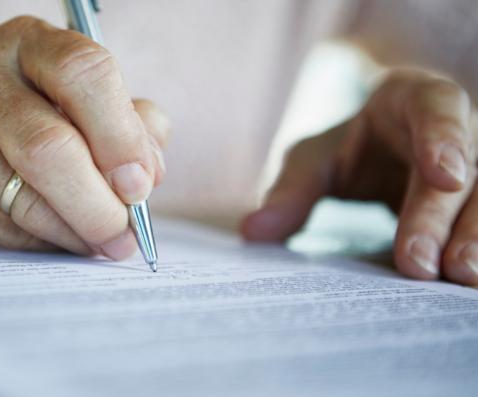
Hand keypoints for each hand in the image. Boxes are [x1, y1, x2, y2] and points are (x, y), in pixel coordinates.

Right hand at [0, 17, 169, 257]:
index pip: (85, 73)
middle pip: (50, 145)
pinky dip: (44, 242)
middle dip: (99, 202)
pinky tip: (59, 237)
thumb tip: (147, 173)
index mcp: (32, 44)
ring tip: (102, 242)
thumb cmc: (26, 126)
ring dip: (77, 231)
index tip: (140, 183)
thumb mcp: (82, 108)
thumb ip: (127, 128)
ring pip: (28, 199)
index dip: (120, 136)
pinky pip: (4, 226)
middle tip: (125, 232)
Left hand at [240, 69, 477, 285]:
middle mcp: (460, 130)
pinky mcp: (476, 203)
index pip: (438, 106)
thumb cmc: (348, 150)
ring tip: (460, 280)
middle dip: (442, 219)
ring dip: (475, 239)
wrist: (379, 150)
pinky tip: (465, 284)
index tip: (446, 175)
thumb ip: (292, 189)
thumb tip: (253, 231)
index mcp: (413, 100)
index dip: (445, 138)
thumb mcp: (314, 159)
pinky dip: (474, 248)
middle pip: (466, 170)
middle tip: (420, 266)